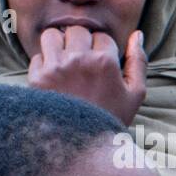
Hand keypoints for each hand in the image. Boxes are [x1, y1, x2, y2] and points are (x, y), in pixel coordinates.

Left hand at [28, 27, 146, 125]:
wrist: (83, 144)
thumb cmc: (113, 117)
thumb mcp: (136, 94)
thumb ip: (138, 61)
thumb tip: (137, 34)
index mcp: (105, 62)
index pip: (103, 37)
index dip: (104, 50)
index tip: (103, 65)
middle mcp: (79, 60)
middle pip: (77, 31)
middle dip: (81, 43)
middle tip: (84, 62)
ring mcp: (56, 68)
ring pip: (52, 35)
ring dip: (59, 45)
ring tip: (66, 62)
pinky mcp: (37, 77)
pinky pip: (38, 56)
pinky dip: (45, 63)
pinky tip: (55, 78)